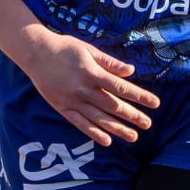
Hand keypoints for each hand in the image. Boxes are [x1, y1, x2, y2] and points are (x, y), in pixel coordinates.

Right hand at [18, 30, 158, 145]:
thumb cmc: (64, 48)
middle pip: (113, 106)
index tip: (155, 103)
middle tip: (147, 124)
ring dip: (117, 128)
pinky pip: (80, 124)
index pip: (121, 88)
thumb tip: (131, 71)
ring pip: (99, 118)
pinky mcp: (62, 108)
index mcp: (92, 73)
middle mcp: (83, 89)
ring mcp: (72, 100)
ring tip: (133, 137)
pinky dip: (93, 133)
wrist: (35, 53)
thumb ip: (110, 63)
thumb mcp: (89, 50)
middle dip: (132, 115)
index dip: (140, 96)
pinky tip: (107, 141)